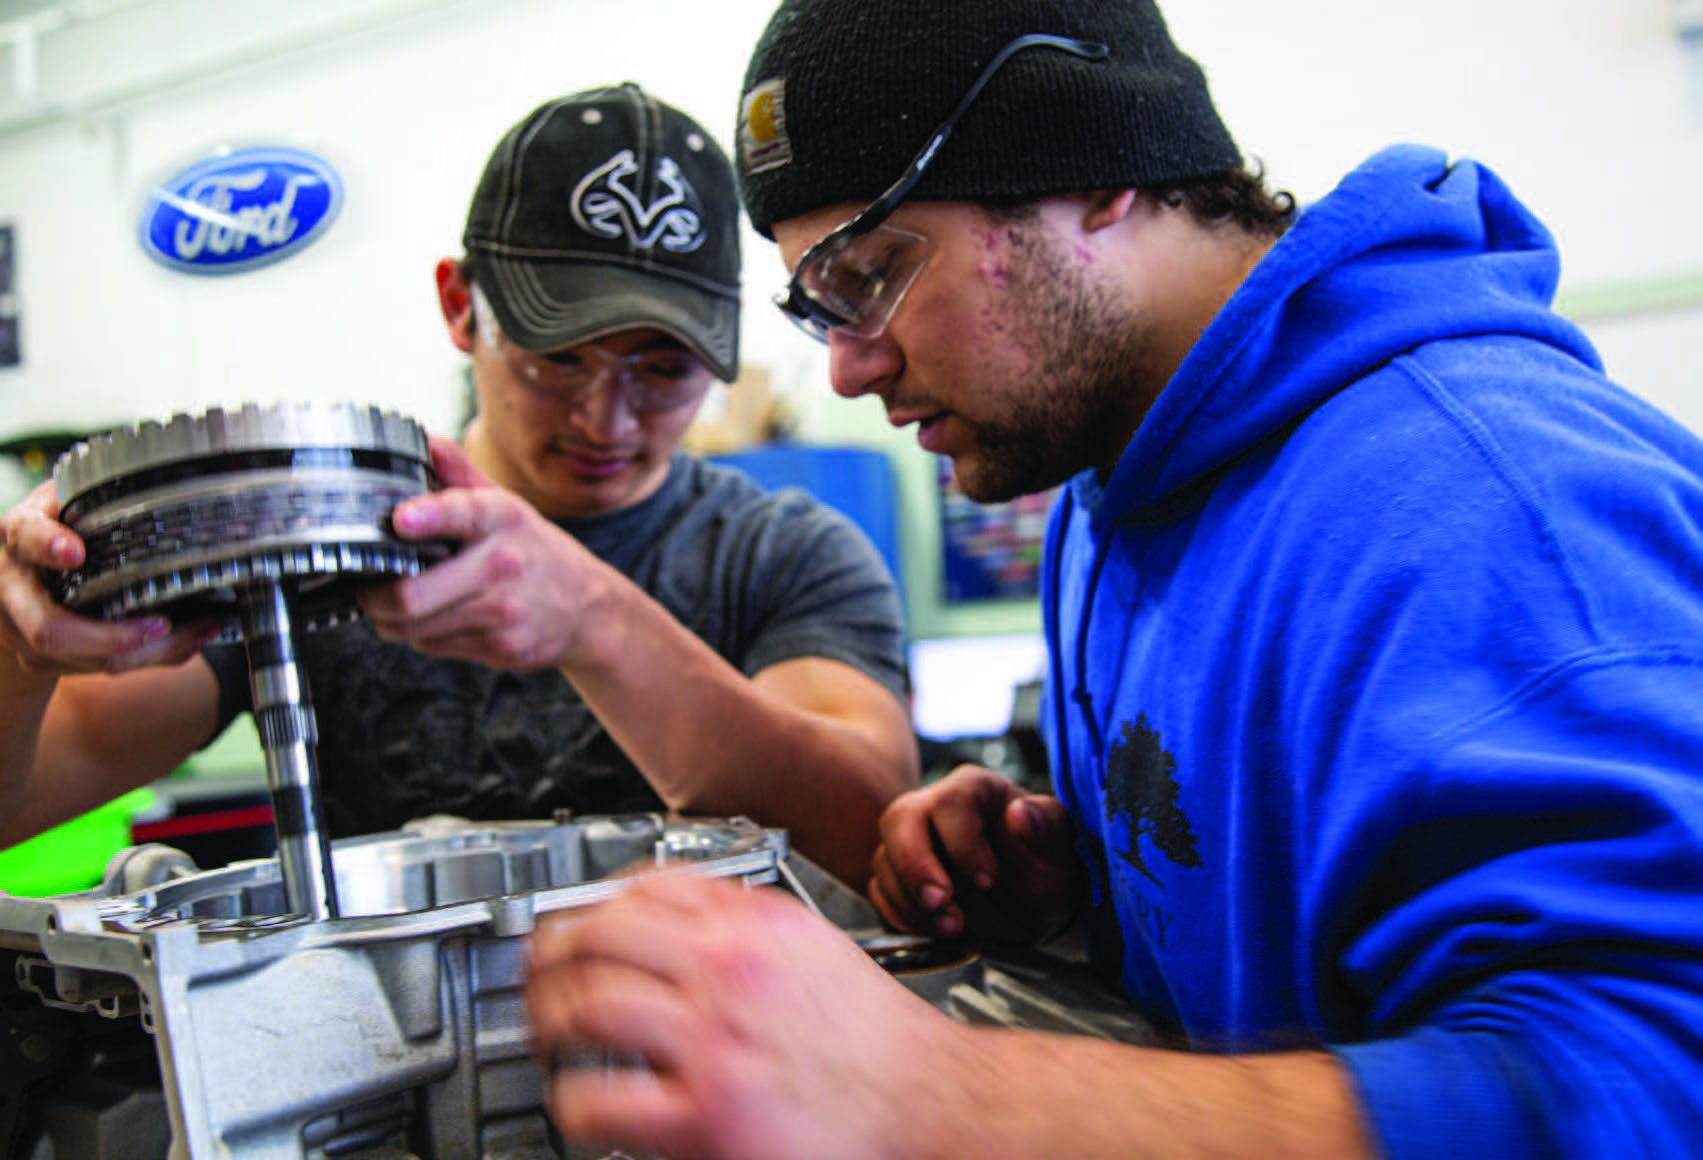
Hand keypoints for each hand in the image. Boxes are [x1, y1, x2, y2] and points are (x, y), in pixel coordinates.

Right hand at [0, 480, 215, 676]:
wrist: (9, 580)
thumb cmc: (54, 529)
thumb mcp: (68, 503)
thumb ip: (100, 500)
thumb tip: (178, 489)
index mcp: (19, 537)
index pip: (26, 538)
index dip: (48, 546)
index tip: (75, 552)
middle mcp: (13, 589)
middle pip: (49, 630)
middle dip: (109, 637)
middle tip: (162, 623)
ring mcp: (23, 632)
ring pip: (82, 659)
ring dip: (146, 652)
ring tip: (199, 630)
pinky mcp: (43, 661)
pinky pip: (98, 668)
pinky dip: (150, 656)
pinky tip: (189, 639)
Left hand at [358, 436, 616, 670]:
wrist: (588, 609)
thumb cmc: (534, 552)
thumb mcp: (505, 504)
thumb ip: (458, 473)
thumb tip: (421, 440)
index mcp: (501, 518)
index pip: (462, 513)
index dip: (428, 516)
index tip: (401, 519)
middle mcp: (502, 564)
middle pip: (413, 596)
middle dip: (374, 597)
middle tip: (365, 588)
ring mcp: (502, 611)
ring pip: (415, 627)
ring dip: (391, 619)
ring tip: (393, 605)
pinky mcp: (499, 647)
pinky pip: (434, 646)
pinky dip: (420, 635)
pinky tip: (433, 620)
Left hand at [525, 872, 967, 1159]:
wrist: (932, 1101)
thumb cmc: (883, 1040)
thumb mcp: (818, 949)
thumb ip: (752, 928)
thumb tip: (686, 919)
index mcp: (757, 924)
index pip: (647, 885)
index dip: (595, 899)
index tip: (578, 915)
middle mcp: (728, 970)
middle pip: (600, 933)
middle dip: (551, 950)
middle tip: (537, 970)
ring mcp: (712, 1041)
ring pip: (587, 1004)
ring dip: (548, 1017)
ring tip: (544, 1031)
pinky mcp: (704, 1115)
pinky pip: (602, 1098)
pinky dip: (572, 1099)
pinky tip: (576, 1102)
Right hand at [869, 764, 1084, 941]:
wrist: (1033, 905)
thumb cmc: (1046, 866)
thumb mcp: (1058, 848)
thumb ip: (1045, 826)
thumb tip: (1021, 813)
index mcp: (974, 789)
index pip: (949, 802)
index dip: (963, 843)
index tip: (989, 881)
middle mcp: (934, 806)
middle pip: (899, 819)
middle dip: (915, 868)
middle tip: (942, 904)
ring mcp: (912, 840)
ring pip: (884, 858)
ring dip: (911, 900)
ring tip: (952, 927)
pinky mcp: (899, 874)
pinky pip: (880, 889)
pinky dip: (901, 914)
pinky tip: (934, 929)